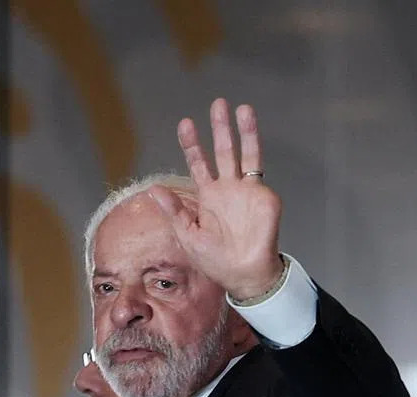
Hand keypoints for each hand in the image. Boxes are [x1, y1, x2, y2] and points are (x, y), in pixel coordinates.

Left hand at [147, 98, 283, 301]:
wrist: (241, 274)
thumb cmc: (213, 259)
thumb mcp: (187, 234)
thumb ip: (173, 210)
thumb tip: (153, 189)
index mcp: (208, 197)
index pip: (199, 163)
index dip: (192, 145)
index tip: (185, 124)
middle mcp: (228, 189)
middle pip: (223, 151)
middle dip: (220, 128)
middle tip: (217, 103)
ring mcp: (247, 190)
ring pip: (245, 153)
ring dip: (244, 131)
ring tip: (242, 108)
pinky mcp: (263, 196)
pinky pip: (258, 172)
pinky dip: (253, 154)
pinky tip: (247, 136)